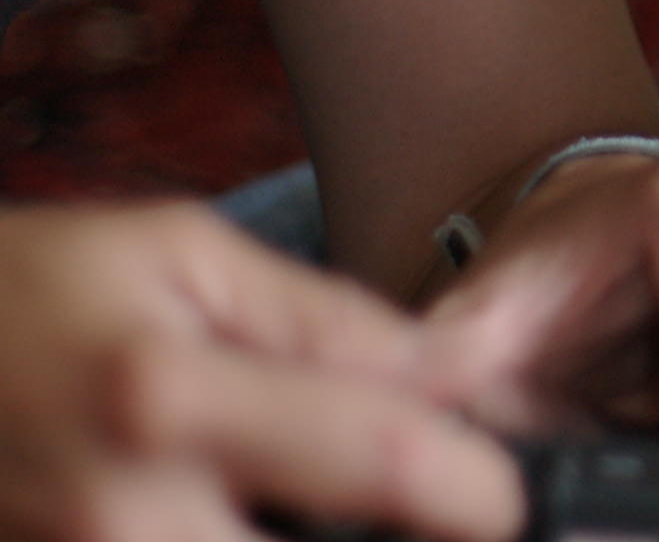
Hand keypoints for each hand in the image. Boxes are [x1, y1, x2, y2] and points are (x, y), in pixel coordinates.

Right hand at [0, 202, 522, 541]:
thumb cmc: (28, 290)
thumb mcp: (181, 255)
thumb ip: (329, 322)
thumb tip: (463, 371)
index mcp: (169, 399)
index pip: (385, 466)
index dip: (480, 490)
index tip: (501, 490)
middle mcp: (121, 518)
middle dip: (384, 541)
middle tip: (401, 504)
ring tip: (294, 502)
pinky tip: (230, 515)